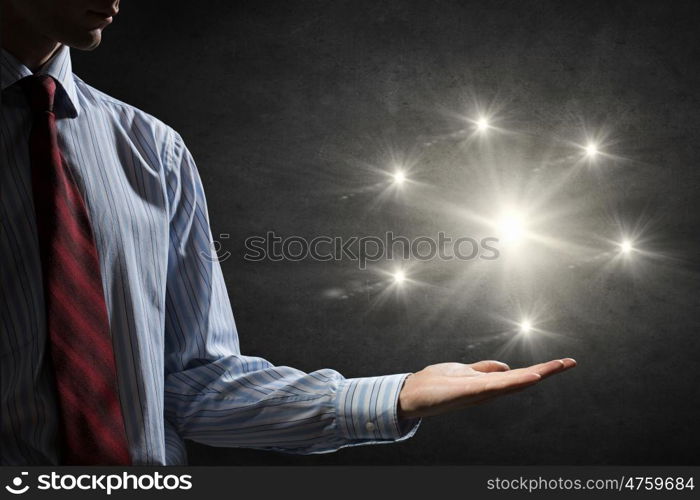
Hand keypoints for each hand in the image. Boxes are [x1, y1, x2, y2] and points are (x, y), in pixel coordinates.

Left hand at [397, 358, 575, 417]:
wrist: (411, 394)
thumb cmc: (437, 384)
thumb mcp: (465, 371)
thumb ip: (484, 370)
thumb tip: (505, 367)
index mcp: (489, 384)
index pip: (520, 374)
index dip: (542, 368)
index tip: (565, 361)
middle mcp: (488, 390)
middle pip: (522, 379)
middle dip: (547, 371)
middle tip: (571, 362)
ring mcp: (478, 391)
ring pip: (511, 383)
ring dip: (533, 375)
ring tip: (554, 368)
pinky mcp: (466, 391)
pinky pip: (492, 386)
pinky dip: (510, 381)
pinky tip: (525, 377)